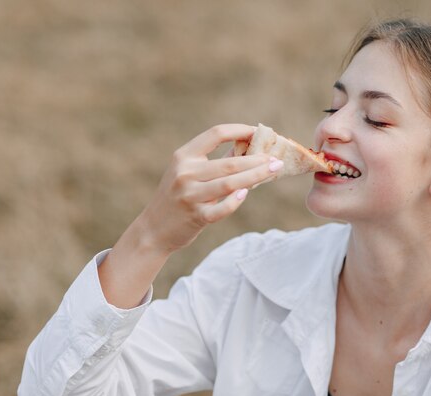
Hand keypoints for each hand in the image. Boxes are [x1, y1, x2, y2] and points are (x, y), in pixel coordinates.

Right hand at [140, 124, 283, 252]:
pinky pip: (222, 208)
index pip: (216, 134)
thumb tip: (248, 146)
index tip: (258, 132)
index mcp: (184, 156)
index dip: (240, 130)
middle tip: (276, 159)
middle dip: (257, 159)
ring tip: (273, 171)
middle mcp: (185, 173)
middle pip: (229, 162)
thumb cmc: (177, 197)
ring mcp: (190, 195)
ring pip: (230, 183)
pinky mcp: (196, 216)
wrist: (153, 230)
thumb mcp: (188, 173)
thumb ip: (215, 160)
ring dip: (255, 176)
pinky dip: (236, 201)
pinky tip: (246, 194)